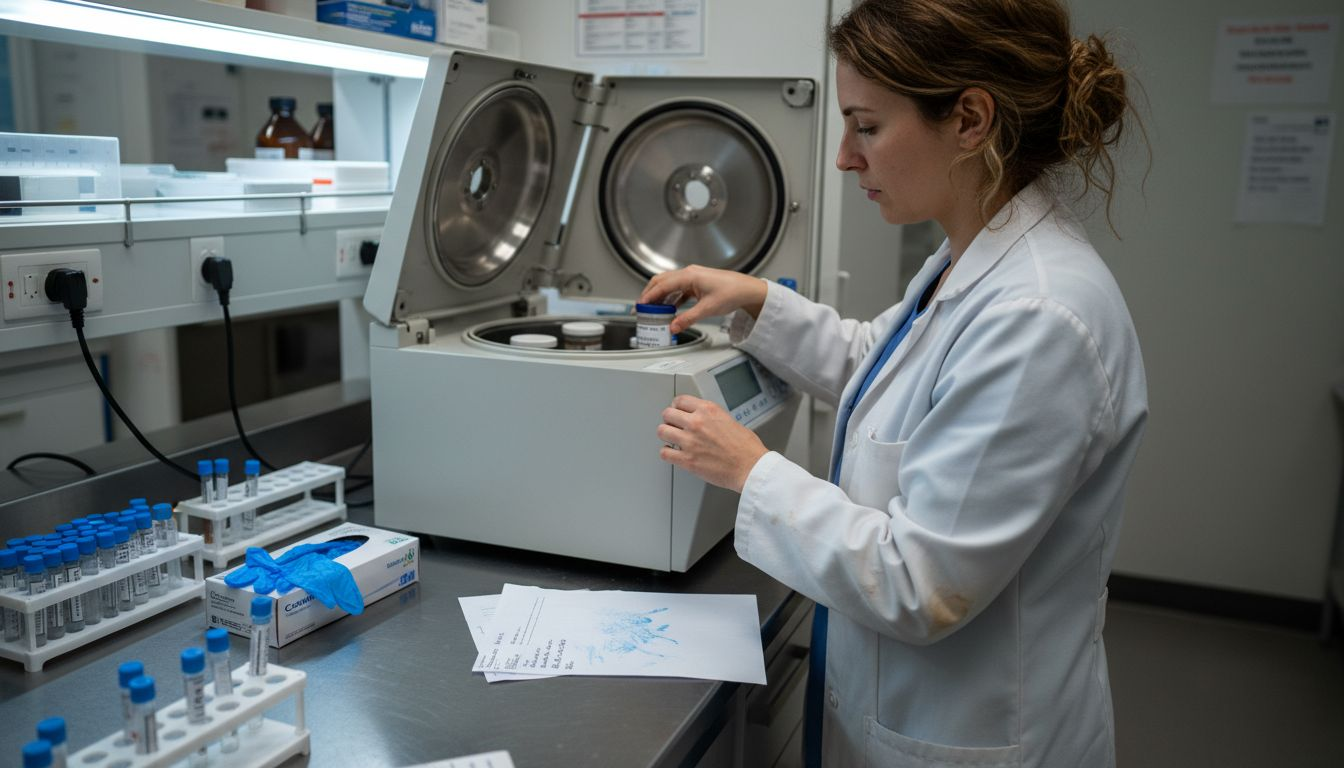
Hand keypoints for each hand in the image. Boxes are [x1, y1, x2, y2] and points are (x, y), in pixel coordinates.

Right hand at [639, 265, 767, 334]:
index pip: (662, 285)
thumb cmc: (732, 292)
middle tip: (641, 308)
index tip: (640, 305)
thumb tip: (673, 327)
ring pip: (669, 284)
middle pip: (662, 281)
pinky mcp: (697, 283)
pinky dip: (671, 298)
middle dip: (650, 294)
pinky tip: (670, 308)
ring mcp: (693, 277)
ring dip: (660, 296)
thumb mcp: (707, 309)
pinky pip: (679, 289)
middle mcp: (689, 273)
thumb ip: (688, 319)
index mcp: (689, 276)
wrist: (747, 289)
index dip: (649, 296)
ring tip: (653, 310)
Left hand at [657, 395, 767, 492]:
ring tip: (671, 438)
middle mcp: (696, 423)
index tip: (677, 410)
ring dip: (666, 435)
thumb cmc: (747, 448)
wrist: (750, 467)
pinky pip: (664, 453)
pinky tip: (672, 452)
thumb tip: (705, 421)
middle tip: (673, 425)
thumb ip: (712, 418)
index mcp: (708, 410)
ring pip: (662, 431)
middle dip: (670, 420)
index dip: (676, 406)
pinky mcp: (687, 460)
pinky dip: (666, 453)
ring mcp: (690, 441)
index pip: (680, 400)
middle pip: (667, 414)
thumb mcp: (730, 420)